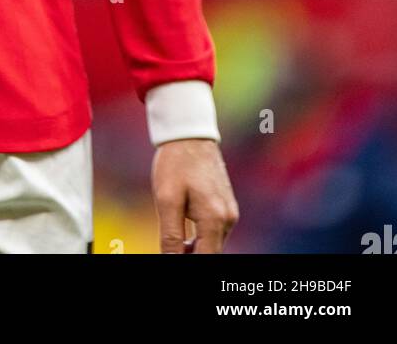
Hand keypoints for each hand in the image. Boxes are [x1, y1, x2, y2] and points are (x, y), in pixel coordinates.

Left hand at [151, 138, 237, 253]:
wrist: (189, 134)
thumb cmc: (176, 163)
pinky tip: (184, 230)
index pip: (206, 259)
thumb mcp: (167, 200)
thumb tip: (171, 259)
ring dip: (196, 248)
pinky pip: (215, 231)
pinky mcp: (227, 205)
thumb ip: (171, 235)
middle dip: (191, 256)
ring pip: (213, 243)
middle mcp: (228, 218)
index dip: (187, 263)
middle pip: (211, 253)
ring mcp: (230, 211)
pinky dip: (201, 237)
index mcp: (215, 218)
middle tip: (170, 250)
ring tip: (174, 242)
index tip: (172, 256)